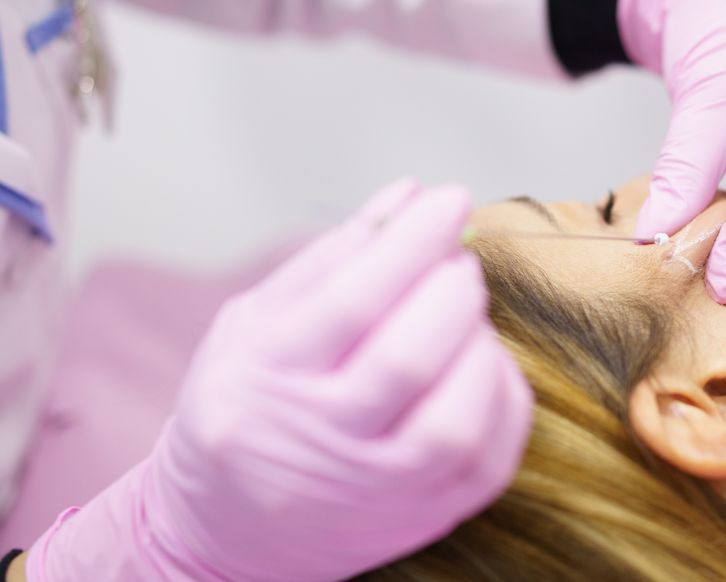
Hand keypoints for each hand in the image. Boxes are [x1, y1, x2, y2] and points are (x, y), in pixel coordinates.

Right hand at [26, 179, 532, 580]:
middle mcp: (317, 442)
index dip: (411, 243)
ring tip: (467, 314)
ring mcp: (372, 492)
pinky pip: (487, 461)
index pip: (350, 302)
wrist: (222, 527)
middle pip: (407, 361)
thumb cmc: (241, 407)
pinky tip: (484, 364)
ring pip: (453, 422)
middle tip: (458, 261)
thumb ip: (328, 260)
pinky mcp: (418, 519)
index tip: (447, 200)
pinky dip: (503, 399)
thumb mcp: (251, 323)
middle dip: (451, 290)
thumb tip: (404, 198)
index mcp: (266, 377)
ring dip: (481, 347)